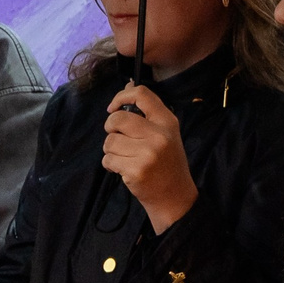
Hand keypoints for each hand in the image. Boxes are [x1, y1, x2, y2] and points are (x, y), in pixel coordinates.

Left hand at [101, 82, 197, 233]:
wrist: (175, 198)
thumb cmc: (167, 164)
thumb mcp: (166, 134)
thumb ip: (147, 113)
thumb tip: (128, 84)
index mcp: (167, 122)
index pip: (142, 94)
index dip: (121, 96)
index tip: (113, 107)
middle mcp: (159, 135)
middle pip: (118, 118)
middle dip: (110, 128)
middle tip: (117, 138)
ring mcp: (148, 153)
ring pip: (110, 141)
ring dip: (111, 150)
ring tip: (124, 158)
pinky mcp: (136, 170)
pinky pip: (108, 159)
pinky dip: (110, 165)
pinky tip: (123, 170)